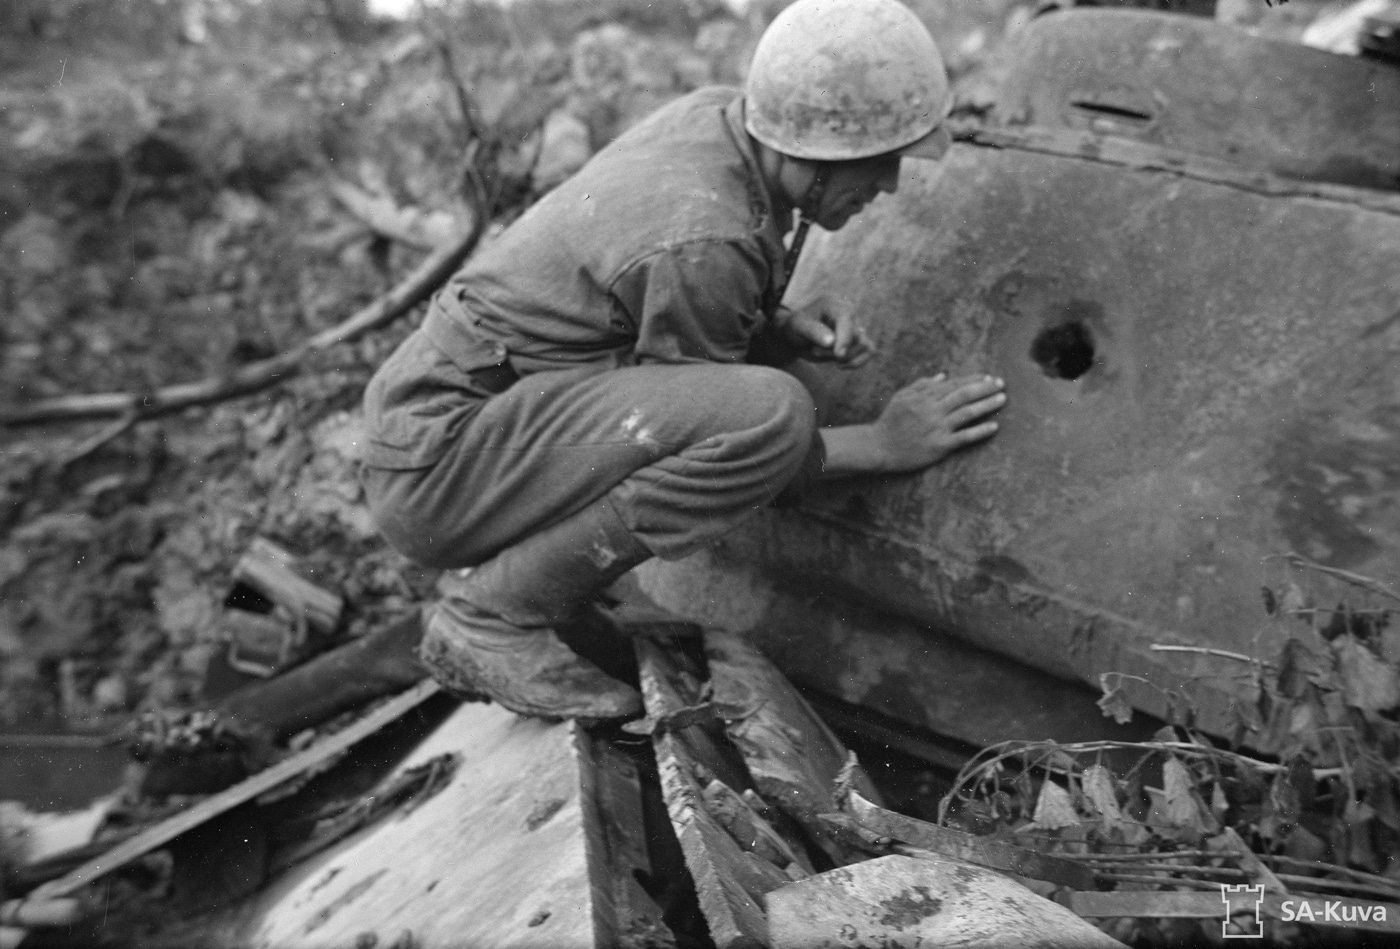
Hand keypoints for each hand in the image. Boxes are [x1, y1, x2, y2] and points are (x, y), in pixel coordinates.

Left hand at [777, 301, 874, 367]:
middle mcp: (850, 313)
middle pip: (856, 337)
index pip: (847, 320)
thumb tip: (831, 342)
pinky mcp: (858, 339)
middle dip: (835, 351)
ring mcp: (856, 326)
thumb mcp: (798, 326)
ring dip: (844, 358)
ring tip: (823, 354)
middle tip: (815, 351)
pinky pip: (869, 351)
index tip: (838, 356)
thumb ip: (813, 332)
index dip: (845, 338)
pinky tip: (839, 365)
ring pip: (864, 346)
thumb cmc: (796, 327)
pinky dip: (857, 362)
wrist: (798, 334)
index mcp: (834, 304)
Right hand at [871, 373, 1005, 471]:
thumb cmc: (890, 422)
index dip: (973, 379)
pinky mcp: (939, 445)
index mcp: (924, 397)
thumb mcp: (901, 397)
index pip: (954, 384)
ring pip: (967, 413)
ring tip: (1002, 399)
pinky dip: (980, 431)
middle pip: (964, 395)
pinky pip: (964, 437)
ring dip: (987, 405)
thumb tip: (942, 376)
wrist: (878, 447)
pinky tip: (994, 426)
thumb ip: (921, 385)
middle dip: (985, 388)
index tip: (988, 377)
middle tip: (1001, 384)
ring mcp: (937, 428)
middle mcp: (932, 410)